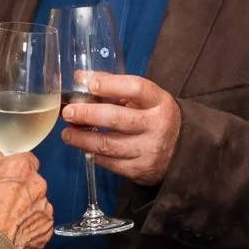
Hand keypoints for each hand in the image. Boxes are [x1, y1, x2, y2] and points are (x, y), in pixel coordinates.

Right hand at [0, 153, 53, 248]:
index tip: (9, 175)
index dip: (16, 169)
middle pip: (33, 182)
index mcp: (18, 169)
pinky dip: (31, 228)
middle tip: (4, 202)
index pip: (26, 159)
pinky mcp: (47, 228)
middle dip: (22, 190)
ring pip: (38, 204)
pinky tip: (15, 234)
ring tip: (8, 223)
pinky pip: (41, 223)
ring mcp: (44, 207)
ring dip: (28, 210)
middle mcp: (36, 185)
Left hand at [58, 72, 181, 185]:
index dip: (111, 85)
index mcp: (159, 102)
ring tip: (67, 133)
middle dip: (88, 114)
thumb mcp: (143, 99)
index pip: (136, 88)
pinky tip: (83, 147)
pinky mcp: (140, 170)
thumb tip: (80, 78)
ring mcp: (149, 150)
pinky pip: (110, 163)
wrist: (181, 150)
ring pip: (109, 144)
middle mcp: (157, 125)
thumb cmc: (154, 117)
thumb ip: (113, 87)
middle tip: (68, 112)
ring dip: (82, 138)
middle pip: (117, 118)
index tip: (89, 84)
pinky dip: (93, 154)